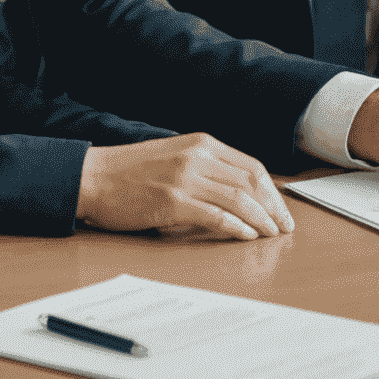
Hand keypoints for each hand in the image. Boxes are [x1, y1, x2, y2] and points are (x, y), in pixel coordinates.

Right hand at [76, 134, 294, 238]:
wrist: (94, 177)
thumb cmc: (131, 171)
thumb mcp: (175, 156)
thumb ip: (205, 166)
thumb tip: (238, 191)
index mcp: (202, 143)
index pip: (251, 166)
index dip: (273, 190)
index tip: (282, 209)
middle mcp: (198, 156)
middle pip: (251, 182)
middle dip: (274, 207)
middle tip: (285, 226)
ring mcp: (185, 178)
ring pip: (239, 199)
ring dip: (261, 219)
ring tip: (271, 235)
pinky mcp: (172, 201)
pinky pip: (215, 215)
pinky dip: (236, 227)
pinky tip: (247, 236)